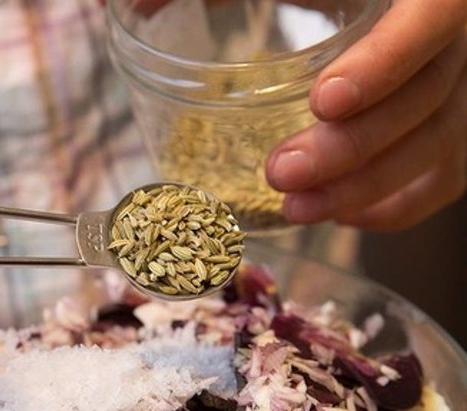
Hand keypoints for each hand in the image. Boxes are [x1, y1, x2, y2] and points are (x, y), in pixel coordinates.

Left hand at [265, 0, 466, 230]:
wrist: (357, 4)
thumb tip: (147, 0)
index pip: (432, 18)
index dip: (384, 64)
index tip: (322, 102)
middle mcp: (454, 38)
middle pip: (425, 97)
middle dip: (350, 147)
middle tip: (281, 173)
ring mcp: (457, 87)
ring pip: (434, 145)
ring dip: (363, 188)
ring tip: (296, 209)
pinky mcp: (447, 128)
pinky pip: (443, 178)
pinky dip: (396, 206)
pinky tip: (341, 217)